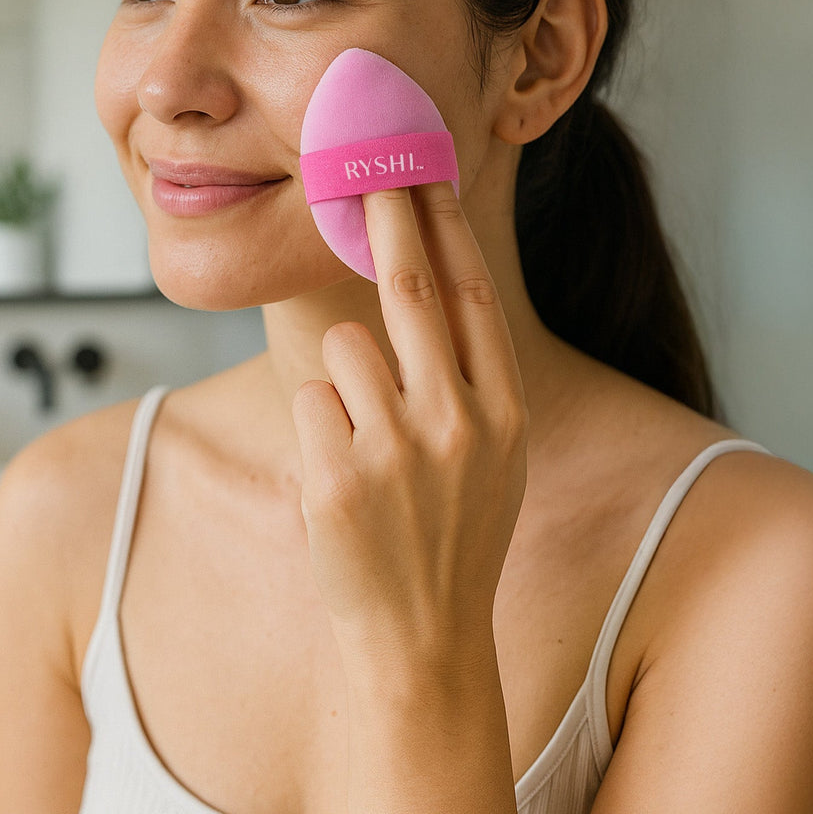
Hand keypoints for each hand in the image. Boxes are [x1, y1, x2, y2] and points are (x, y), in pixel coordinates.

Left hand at [292, 181, 528, 673]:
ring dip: (340, 377)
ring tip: (362, 444)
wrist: (422, 638)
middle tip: (365, 175)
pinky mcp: (339, 476)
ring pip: (341, 346)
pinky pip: (308, 399)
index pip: (472, 296)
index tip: (427, 178)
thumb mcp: (492, 459)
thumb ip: (469, 382)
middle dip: (386, 221)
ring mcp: (398, 450)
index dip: (447, 230)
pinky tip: (341, 479)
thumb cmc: (451, 537)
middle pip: (409, 290)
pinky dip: (316, 426)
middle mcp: (459, 422)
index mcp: (504, 412)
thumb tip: (433, 287)